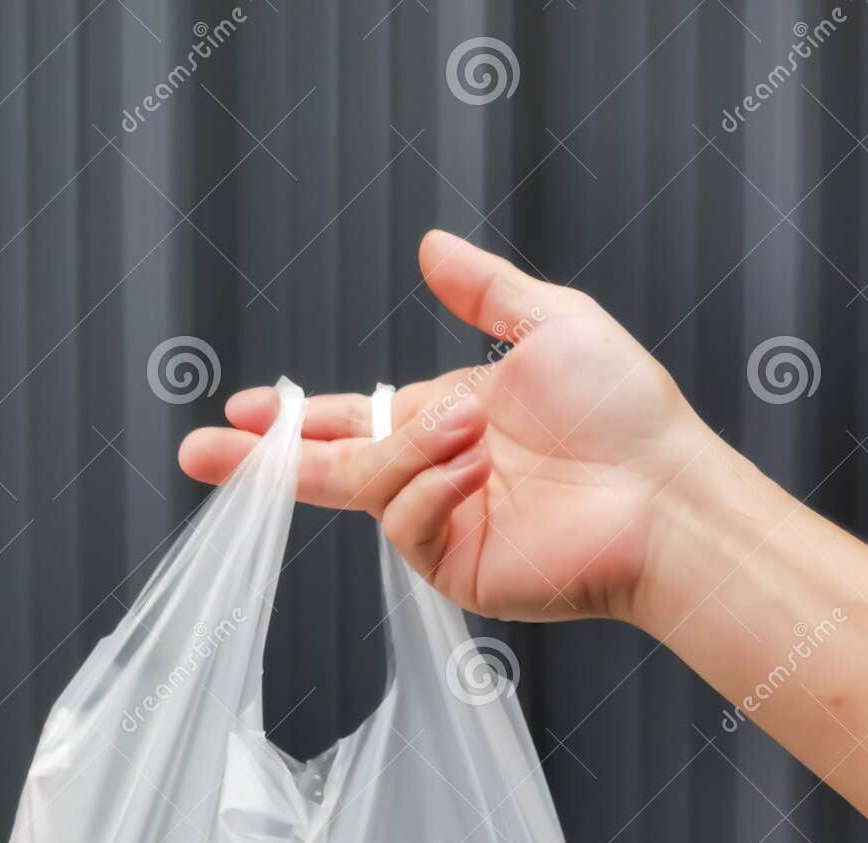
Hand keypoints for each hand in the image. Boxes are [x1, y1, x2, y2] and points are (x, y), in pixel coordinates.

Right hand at [179, 230, 711, 624]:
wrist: (665, 494)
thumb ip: (484, 289)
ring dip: (413, 450)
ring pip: (376, 484)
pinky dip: (434, 489)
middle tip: (201, 452)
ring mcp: (442, 525)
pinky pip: (407, 523)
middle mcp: (435, 474)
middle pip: (330, 468)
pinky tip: (479, 471)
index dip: (294, 420)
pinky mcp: (453, 568)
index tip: (239, 412)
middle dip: (264, 462)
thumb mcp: (553, 324)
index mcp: (449, 419)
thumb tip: (429, 249)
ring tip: (478, 433)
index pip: (354, 419)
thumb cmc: (625, 413)